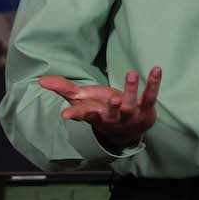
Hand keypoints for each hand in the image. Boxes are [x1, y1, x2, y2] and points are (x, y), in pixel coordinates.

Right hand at [39, 67, 161, 150]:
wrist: (128, 130)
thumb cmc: (101, 110)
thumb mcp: (83, 100)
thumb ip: (64, 89)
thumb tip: (41, 80)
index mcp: (95, 115)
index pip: (83, 116)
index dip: (75, 115)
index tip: (65, 115)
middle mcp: (113, 117)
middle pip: (111, 112)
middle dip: (111, 106)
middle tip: (111, 98)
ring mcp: (130, 114)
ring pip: (130, 104)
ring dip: (131, 90)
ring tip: (132, 74)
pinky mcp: (145, 109)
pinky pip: (150, 96)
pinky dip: (153, 83)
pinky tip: (156, 69)